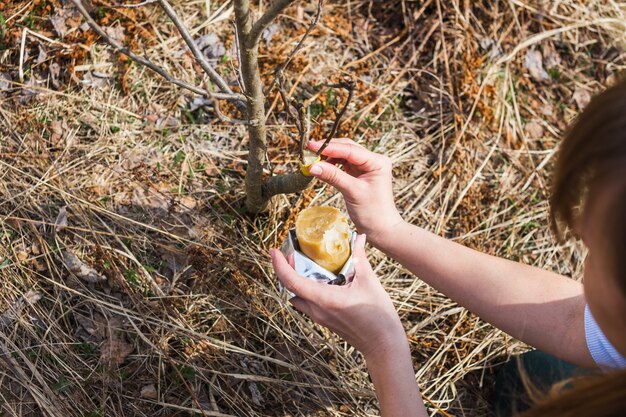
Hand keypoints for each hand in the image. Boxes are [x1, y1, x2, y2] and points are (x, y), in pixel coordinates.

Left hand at [270, 234, 406, 358]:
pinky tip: (321, 281)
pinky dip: (307, 290)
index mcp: (323, 299)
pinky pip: (307, 304)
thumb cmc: (377, 316)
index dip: (279, 265)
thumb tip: (359, 237)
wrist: (383, 345)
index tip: (274, 252)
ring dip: (295, 282)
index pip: (291, 281)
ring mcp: (320, 317)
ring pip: (297, 298)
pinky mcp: (325, 321)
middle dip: (286, 270)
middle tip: (291, 255)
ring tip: (304, 266)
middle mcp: (316, 309)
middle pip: (290, 289)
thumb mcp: (369, 282)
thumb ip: (360, 257)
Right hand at [307, 139, 403, 246]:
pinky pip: (343, 165)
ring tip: (313, 160)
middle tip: (309, 151)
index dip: (330, 147)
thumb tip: (312, 166)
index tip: (311, 146)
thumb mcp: (352, 191)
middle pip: (347, 148)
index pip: (350, 149)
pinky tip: (321, 167)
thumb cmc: (373, 212)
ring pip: (343, 155)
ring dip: (328, 156)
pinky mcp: (359, 174)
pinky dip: (331, 165)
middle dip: (328, 149)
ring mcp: (366, 167)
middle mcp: (373, 160)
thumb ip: (333, 176)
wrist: (380, 229)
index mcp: (377, 161)